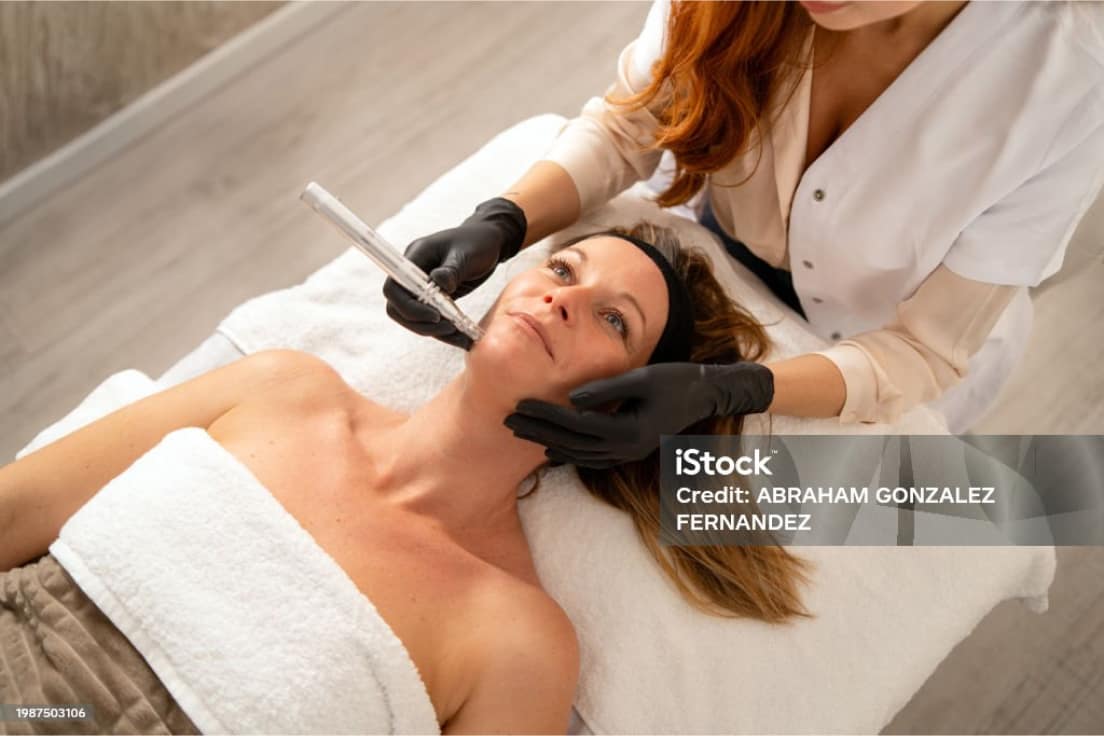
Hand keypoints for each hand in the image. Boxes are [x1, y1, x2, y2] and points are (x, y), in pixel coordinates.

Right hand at [383, 197, 525, 349]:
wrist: (489, 242)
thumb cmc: (477, 242)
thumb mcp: (466, 253)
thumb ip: (451, 269)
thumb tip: (438, 283)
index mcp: (415, 258)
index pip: (394, 287)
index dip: (408, 306)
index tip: (435, 315)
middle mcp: (413, 275)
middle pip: (398, 308)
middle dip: (419, 323)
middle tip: (448, 329)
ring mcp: (422, 288)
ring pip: (413, 319)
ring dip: (433, 332)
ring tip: (460, 337)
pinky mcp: (435, 299)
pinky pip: (431, 320)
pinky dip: (445, 332)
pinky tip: (463, 338)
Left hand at [504, 362, 773, 468]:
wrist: (706, 397)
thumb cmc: (677, 381)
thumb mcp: (643, 378)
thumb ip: (607, 388)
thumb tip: (571, 396)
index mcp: (629, 430)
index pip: (575, 424)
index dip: (546, 415)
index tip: (519, 406)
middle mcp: (627, 448)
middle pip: (571, 443)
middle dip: (537, 431)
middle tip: (507, 421)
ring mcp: (629, 454)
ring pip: (579, 455)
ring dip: (548, 443)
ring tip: (521, 432)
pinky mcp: (630, 451)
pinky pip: (593, 460)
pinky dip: (569, 455)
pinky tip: (552, 449)